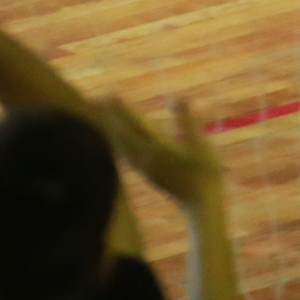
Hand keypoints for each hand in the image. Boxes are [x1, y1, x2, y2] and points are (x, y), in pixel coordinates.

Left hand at [98, 96, 222, 204]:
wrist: (200, 203)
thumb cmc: (205, 172)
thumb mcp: (201, 144)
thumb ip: (187, 121)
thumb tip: (176, 98)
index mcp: (158, 149)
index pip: (136, 125)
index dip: (122, 110)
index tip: (109, 96)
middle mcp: (145, 158)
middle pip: (122, 134)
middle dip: (109, 117)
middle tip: (94, 100)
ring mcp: (143, 167)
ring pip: (120, 145)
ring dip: (110, 129)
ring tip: (99, 116)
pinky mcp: (146, 173)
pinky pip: (125, 154)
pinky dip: (116, 143)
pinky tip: (113, 140)